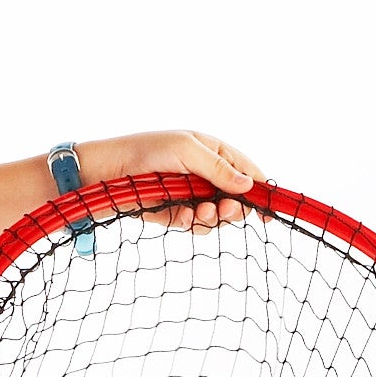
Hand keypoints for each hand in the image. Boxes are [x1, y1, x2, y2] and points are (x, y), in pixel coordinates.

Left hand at [77, 130, 267, 231]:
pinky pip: (193, 225)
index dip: (261, 191)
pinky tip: (183, 217)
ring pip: (216, 216)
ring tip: (198, 212)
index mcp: (214, 153)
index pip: (247, 172)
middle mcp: (205, 175)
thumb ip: (218, 169)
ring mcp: (190, 195)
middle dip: (234, 208)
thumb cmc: (146, 151)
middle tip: (225, 210)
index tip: (269, 212)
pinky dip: (192, 224)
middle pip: (236, 200)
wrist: (106, 173)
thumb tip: (248, 185)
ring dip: (212, 217)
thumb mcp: (188, 151)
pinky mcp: (173, 213)